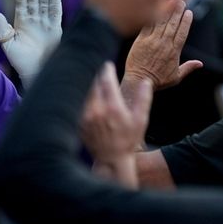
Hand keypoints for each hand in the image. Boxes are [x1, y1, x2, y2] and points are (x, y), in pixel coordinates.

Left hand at [0, 0, 61, 83]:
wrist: (35, 72)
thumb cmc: (20, 61)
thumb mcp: (8, 45)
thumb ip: (2, 30)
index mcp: (21, 23)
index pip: (21, 5)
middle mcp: (33, 21)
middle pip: (34, 1)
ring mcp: (45, 24)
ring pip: (45, 5)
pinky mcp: (55, 29)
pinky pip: (55, 14)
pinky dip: (55, 3)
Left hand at [81, 62, 152, 188]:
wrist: (111, 159)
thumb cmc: (128, 139)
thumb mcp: (140, 120)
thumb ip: (143, 99)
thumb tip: (146, 81)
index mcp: (112, 108)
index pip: (106, 81)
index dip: (106, 70)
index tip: (107, 65)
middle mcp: (96, 111)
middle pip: (91, 84)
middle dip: (95, 75)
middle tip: (97, 69)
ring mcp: (85, 117)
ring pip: (82, 92)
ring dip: (86, 84)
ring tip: (89, 78)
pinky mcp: (78, 122)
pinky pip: (76, 103)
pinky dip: (79, 96)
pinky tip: (81, 92)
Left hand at [123, 0, 202, 91]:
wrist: (138, 81)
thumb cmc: (157, 81)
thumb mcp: (176, 77)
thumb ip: (188, 68)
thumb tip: (200, 63)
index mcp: (174, 51)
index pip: (183, 33)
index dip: (186, 22)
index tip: (189, 12)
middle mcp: (164, 44)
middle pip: (173, 25)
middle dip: (177, 12)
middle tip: (181, 1)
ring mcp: (151, 41)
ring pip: (161, 23)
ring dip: (167, 11)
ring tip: (171, 2)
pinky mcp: (140, 41)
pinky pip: (147, 26)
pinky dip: (152, 17)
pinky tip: (154, 9)